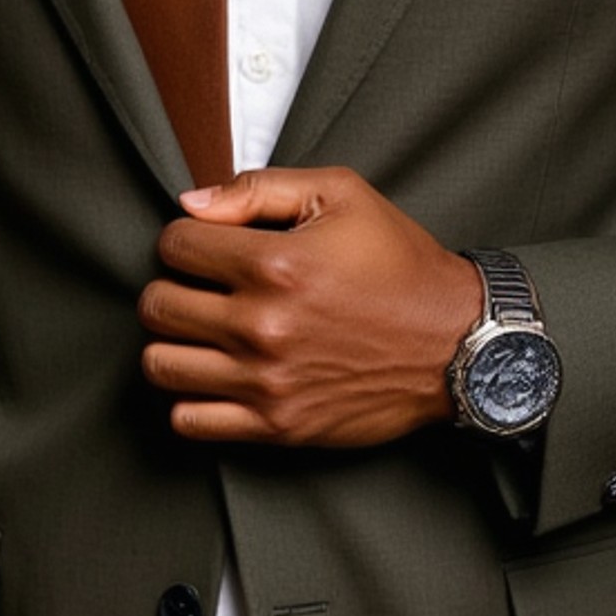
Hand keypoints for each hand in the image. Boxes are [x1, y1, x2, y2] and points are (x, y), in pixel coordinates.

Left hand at [138, 166, 483, 446]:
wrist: (457, 343)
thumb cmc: (402, 266)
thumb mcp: (342, 196)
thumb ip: (259, 189)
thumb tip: (193, 203)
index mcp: (274, 264)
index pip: (174, 245)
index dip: (183, 237)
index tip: (203, 246)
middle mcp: (263, 325)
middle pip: (158, 305)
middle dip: (170, 287)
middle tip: (198, 287)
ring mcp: (267, 381)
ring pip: (162, 364)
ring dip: (172, 342)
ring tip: (199, 330)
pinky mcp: (278, 425)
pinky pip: (189, 421)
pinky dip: (187, 398)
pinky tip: (212, 376)